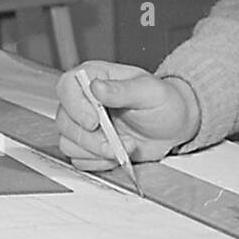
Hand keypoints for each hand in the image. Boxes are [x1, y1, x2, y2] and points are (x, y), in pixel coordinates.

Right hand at [55, 61, 198, 171]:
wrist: (173, 127)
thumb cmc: (164, 103)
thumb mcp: (150, 92)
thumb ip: (123, 90)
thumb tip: (97, 87)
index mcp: (96, 76)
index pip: (67, 86)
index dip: (75, 106)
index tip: (95, 121)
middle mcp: (84, 99)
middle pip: (65, 121)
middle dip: (91, 138)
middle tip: (117, 142)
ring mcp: (83, 124)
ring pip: (69, 143)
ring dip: (97, 151)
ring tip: (125, 146)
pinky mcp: (88, 145)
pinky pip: (79, 159)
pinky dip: (99, 162)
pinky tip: (118, 154)